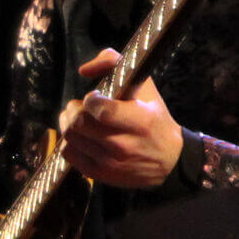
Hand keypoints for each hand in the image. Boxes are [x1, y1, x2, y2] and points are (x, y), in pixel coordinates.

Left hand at [58, 49, 184, 188]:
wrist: (170, 161)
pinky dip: (70, 141)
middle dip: (74, 109)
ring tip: (80, 119)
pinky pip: (69, 155)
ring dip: (69, 123)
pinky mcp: (100, 175)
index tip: (95, 96)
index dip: (90, 99)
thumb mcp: (144, 86)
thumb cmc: (154, 119)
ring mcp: (110, 163)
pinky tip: (81, 136)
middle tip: (81, 106)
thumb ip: (115, 63)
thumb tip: (84, 70)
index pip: (101, 110)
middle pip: (79, 123)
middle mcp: (123, 145)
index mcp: (139, 121)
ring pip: (70, 138)